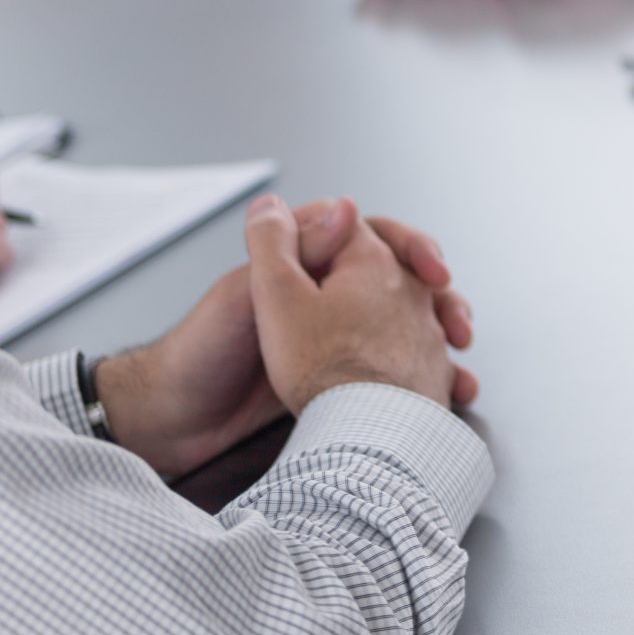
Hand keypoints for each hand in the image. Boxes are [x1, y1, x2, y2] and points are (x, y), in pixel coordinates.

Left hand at [100, 197, 475, 476]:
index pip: (370, 235)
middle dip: (438, 296)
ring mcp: (336, 337)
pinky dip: (425, 377)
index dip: (408, 246)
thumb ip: (288, 255)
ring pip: (406, 323)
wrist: (173, 426)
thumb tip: (346, 208)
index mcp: (301, 264)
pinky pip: (395, 369)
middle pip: (400, 279)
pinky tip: (447, 390)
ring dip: (440, 335)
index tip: (433, 268)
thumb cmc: (196, 356)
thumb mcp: (242, 298)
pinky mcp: (339, 379)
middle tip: (457, 321)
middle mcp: (323, 295)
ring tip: (459, 358)